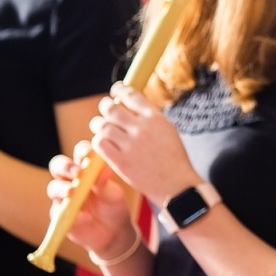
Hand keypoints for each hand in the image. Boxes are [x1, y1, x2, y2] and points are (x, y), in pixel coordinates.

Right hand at [48, 149, 136, 259]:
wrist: (113, 233)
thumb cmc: (113, 207)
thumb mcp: (113, 195)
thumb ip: (105, 183)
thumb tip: (103, 170)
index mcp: (86, 168)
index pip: (79, 152)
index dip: (82, 151)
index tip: (88, 155)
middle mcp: (70, 179)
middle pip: (58, 165)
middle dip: (65, 167)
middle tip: (77, 172)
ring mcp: (62, 197)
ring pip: (53, 187)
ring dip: (62, 188)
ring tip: (73, 192)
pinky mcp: (59, 215)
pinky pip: (58, 211)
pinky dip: (71, 213)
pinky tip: (85, 217)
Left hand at [88, 84, 199, 205]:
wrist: (177, 185)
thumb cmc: (174, 159)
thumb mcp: (168, 130)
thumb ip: (150, 118)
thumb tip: (131, 105)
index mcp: (155, 118)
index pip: (131, 95)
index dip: (119, 90)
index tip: (115, 91)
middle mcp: (142, 128)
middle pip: (112, 109)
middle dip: (105, 107)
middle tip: (105, 110)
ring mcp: (130, 145)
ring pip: (102, 126)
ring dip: (99, 125)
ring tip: (101, 128)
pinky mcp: (120, 161)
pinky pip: (99, 144)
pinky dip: (98, 141)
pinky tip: (103, 144)